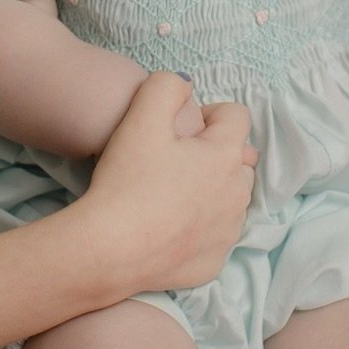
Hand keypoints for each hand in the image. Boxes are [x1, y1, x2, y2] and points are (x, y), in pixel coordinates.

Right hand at [83, 72, 255, 291]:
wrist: (110, 251)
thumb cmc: (127, 181)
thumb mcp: (140, 118)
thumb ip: (166, 86)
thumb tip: (185, 85)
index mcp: (225, 155)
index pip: (236, 116)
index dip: (207, 114)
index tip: (176, 129)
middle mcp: (238, 194)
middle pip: (237, 159)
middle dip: (212, 155)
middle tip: (169, 162)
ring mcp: (228, 232)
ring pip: (230, 199)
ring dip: (210, 191)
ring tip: (168, 195)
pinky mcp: (214, 263)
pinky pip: (215, 236)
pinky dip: (199, 229)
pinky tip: (168, 227)